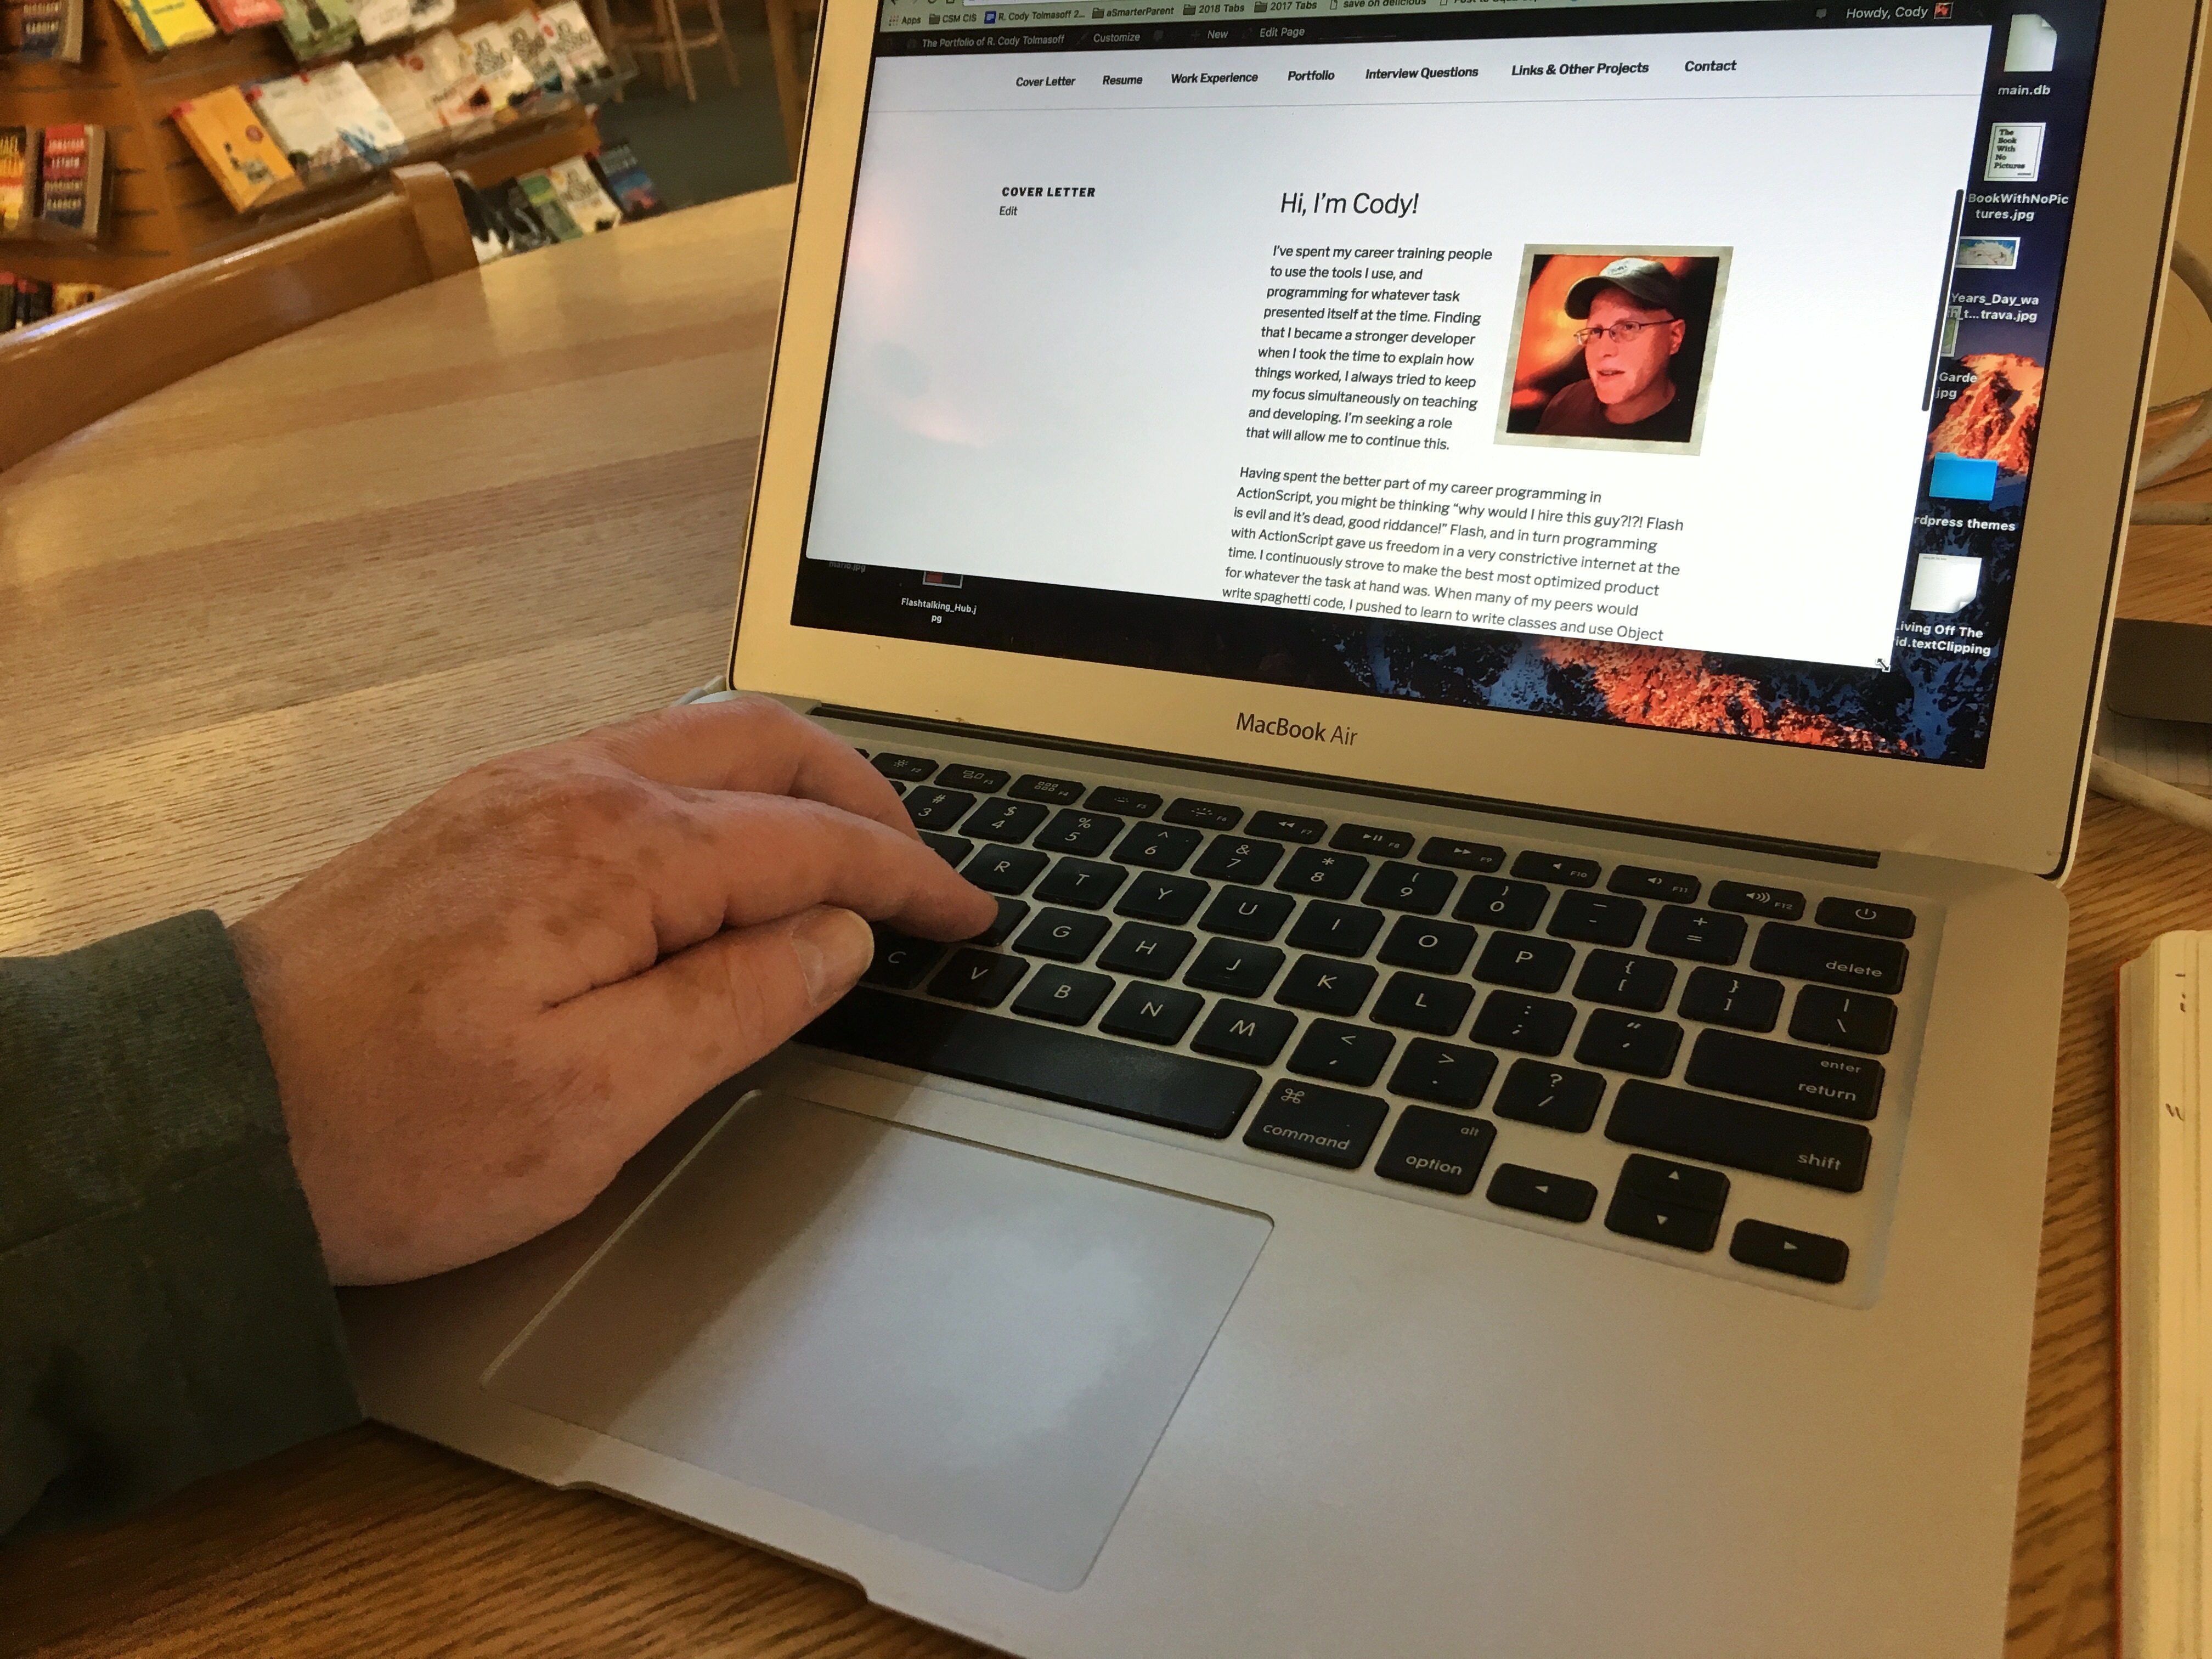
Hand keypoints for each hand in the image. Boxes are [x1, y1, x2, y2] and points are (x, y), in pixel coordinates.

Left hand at [227, 697, 993, 1285]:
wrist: (202, 1119)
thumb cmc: (390, 1131)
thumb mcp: (596, 1103)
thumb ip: (736, 1004)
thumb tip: (836, 938)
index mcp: (616, 853)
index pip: (811, 839)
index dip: (908, 876)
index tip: (969, 914)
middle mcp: (568, 789)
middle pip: (761, 743)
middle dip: (864, 794)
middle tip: (921, 869)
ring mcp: (511, 793)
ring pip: (693, 740)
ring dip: (788, 782)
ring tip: (838, 854)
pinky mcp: (472, 821)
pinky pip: (630, 764)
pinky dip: (713, 793)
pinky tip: (719, 856)